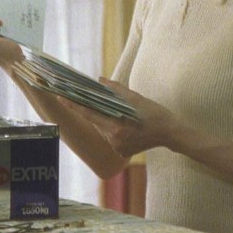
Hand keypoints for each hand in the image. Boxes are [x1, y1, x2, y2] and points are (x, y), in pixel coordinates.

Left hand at [58, 77, 184, 157]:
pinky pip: (110, 137)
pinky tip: (126, 125)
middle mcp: (114, 139)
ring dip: (106, 119)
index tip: (61, 98)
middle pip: (96, 121)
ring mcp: (117, 148)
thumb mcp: (137, 98)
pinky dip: (113, 129)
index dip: (74, 105)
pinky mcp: (121, 152)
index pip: (89, 114)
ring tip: (121, 113)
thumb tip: (100, 80)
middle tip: (91, 98)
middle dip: (94, 110)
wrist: (171, 134)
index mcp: (116, 126)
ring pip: (103, 129)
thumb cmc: (155, 114)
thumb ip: (116, 90)